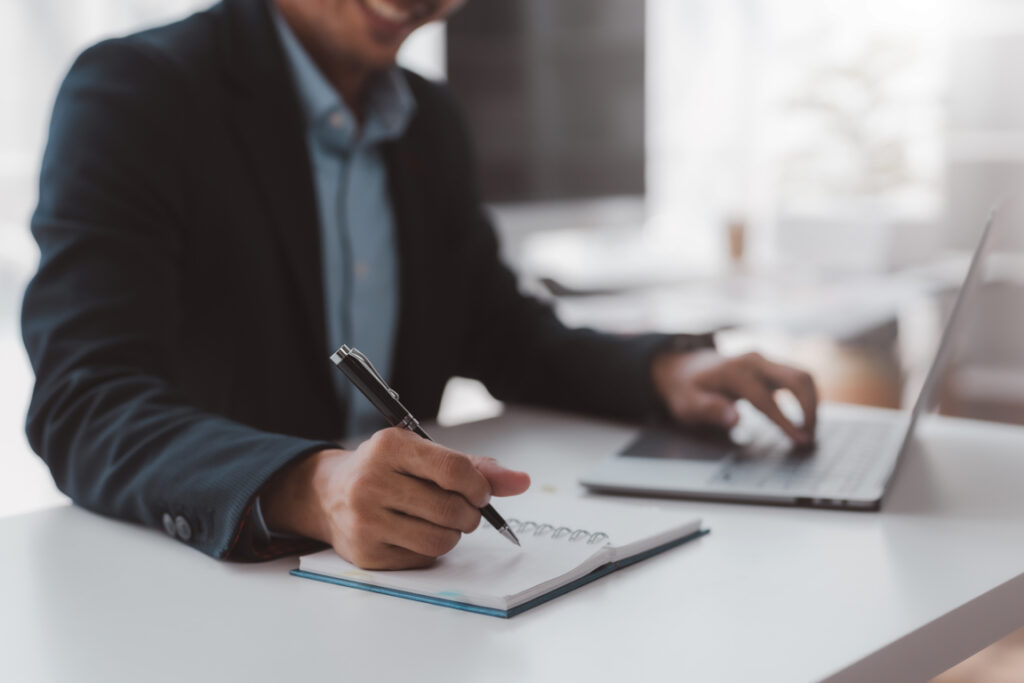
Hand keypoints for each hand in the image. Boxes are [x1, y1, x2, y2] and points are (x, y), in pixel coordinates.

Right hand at [261, 428, 529, 568]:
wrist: (327, 494)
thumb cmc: (385, 469)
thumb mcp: (421, 453)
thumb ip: (473, 466)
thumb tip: (522, 481)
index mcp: (390, 447)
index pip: (454, 470)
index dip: (480, 486)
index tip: (483, 492)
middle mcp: (372, 482)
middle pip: (451, 509)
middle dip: (470, 513)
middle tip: (464, 509)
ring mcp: (366, 521)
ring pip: (441, 540)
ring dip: (453, 533)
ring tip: (442, 521)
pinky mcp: (366, 553)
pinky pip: (422, 559)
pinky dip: (430, 549)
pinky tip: (416, 532)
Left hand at [652, 349, 817, 444]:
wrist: (686, 367)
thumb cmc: (688, 390)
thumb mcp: (688, 404)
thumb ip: (709, 410)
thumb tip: (734, 419)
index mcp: (734, 371)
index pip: (766, 399)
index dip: (785, 422)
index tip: (801, 441)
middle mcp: (754, 360)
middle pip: (797, 378)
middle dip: (810, 408)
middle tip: (810, 437)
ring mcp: (765, 361)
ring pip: (802, 376)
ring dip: (812, 403)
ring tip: (808, 432)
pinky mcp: (771, 366)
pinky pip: (797, 379)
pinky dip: (806, 398)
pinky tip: (803, 420)